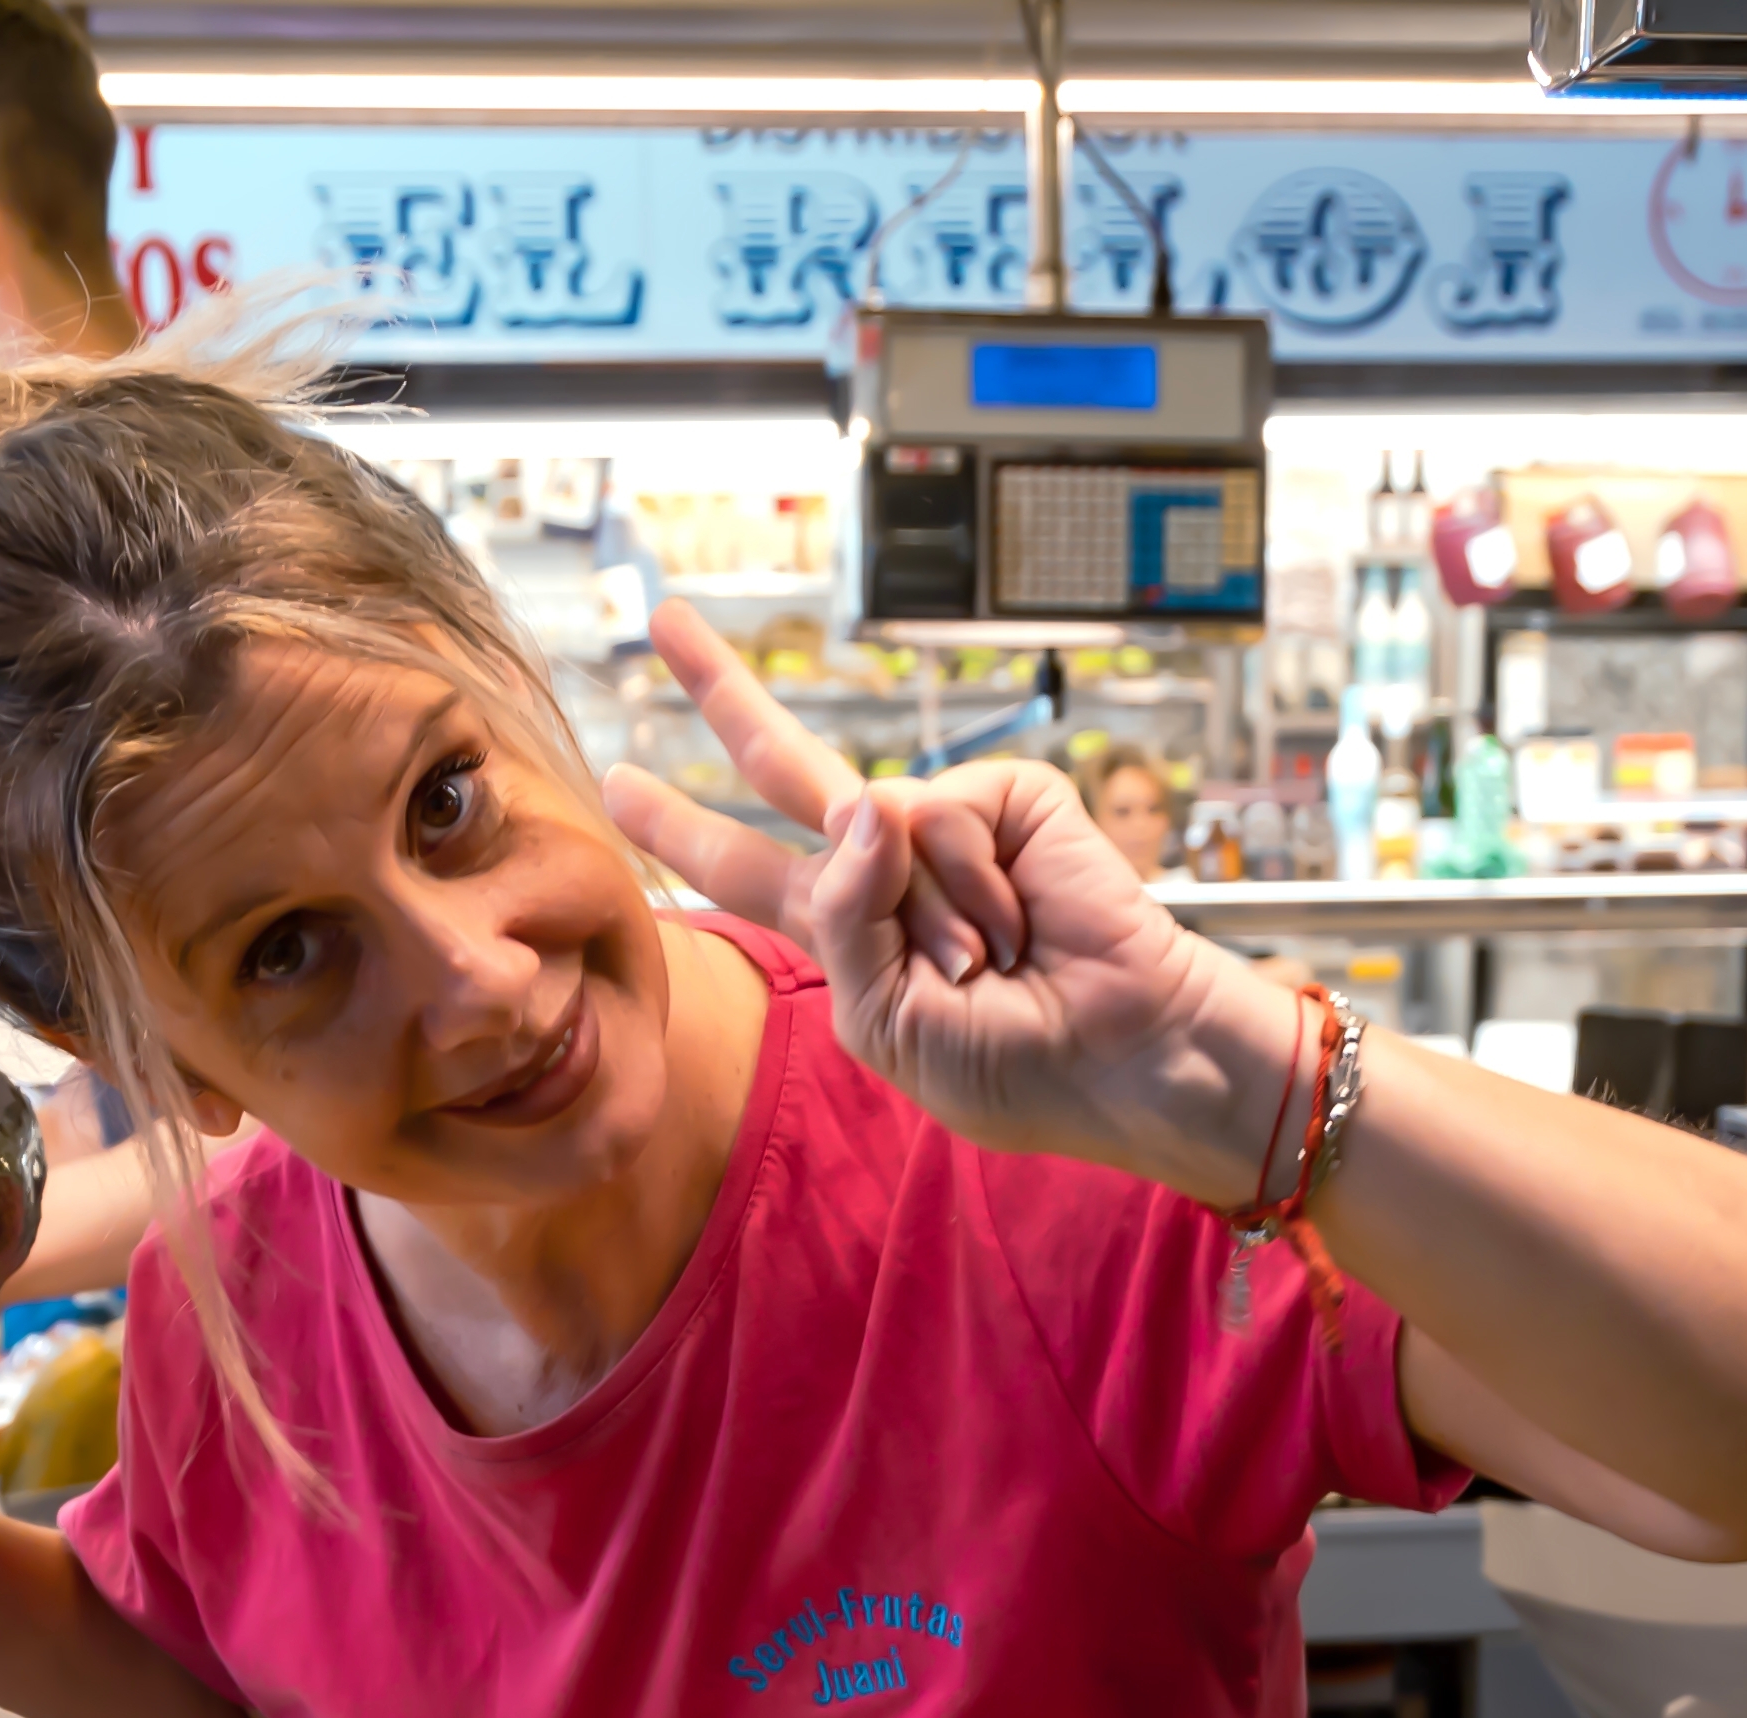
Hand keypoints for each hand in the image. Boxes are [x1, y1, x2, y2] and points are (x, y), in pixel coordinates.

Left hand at [599, 601, 1302, 1204]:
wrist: (1125, 1056)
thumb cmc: (1015, 1066)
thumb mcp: (886, 1021)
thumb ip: (846, 919)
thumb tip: (865, 802)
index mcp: (848, 930)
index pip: (745, 867)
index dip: (682, 826)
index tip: (622, 778)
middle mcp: (887, 866)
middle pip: (786, 766)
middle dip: (725, 693)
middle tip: (664, 622)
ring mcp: (946, 830)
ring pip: (872, 818)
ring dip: (929, 914)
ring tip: (987, 966)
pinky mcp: (1007, 798)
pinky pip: (940, 813)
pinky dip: (975, 881)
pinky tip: (1024, 923)